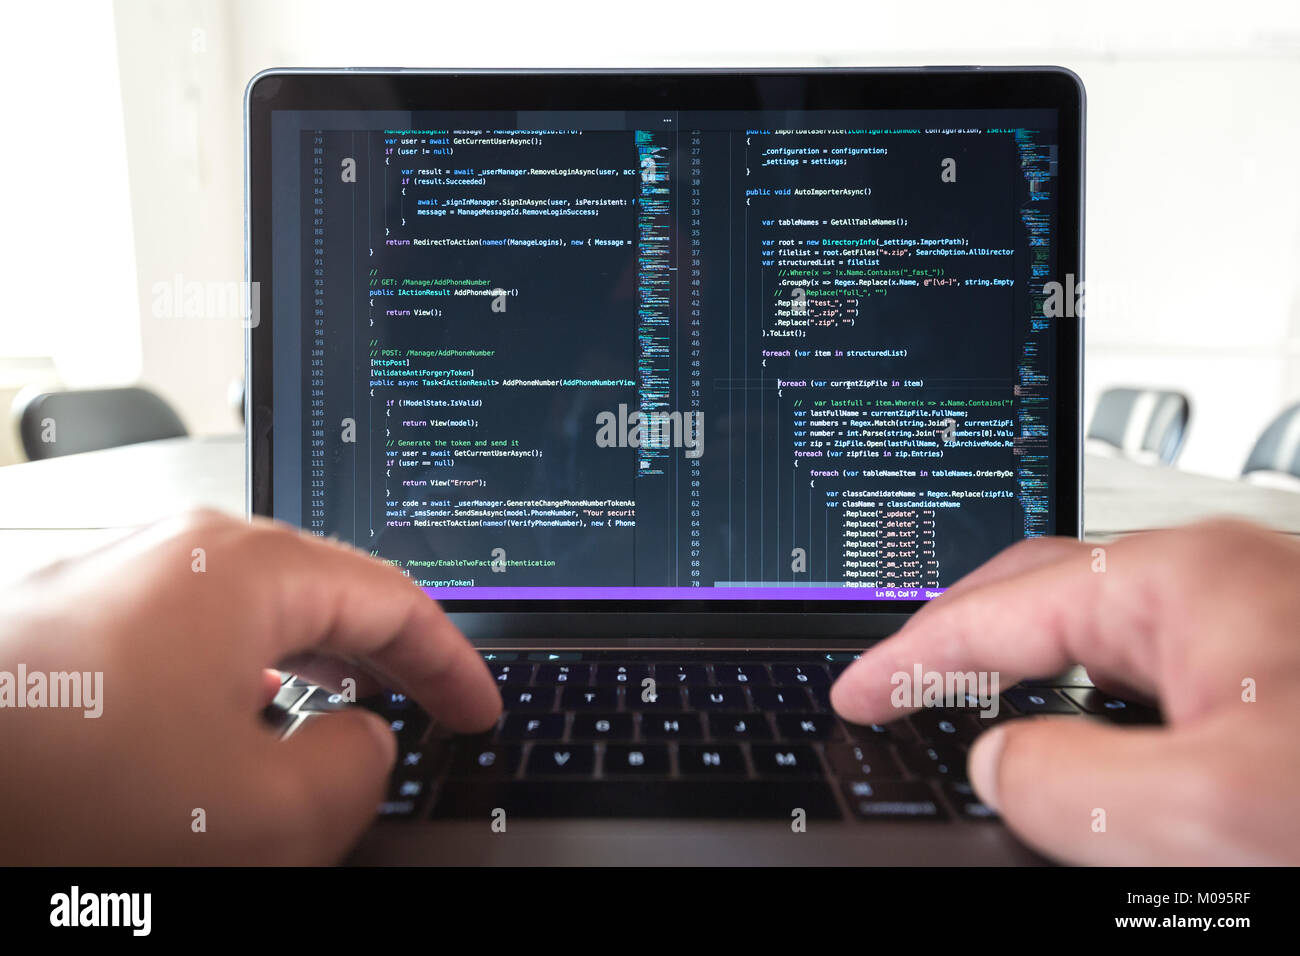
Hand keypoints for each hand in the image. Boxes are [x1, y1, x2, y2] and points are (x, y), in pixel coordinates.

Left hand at [0, 510, 500, 863]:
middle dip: (384, 660)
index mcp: (242, 567)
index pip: (393, 600)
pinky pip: (185, 637)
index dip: (451, 664)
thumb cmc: (61, 799)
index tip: (479, 710)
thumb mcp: (265, 817)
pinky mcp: (64, 619)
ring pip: (251, 615)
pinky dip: (236, 679)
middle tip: (426, 712)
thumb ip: (359, 769)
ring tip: (337, 717)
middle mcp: (176, 550)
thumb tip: (365, 741)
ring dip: (309, 670)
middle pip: (323, 593)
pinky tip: (228, 724)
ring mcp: (111, 577)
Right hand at [830, 518, 1299, 864]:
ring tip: (970, 698)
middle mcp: (1217, 581)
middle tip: (895, 685)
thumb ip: (1065, 785)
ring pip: (1097, 632)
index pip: (995, 611)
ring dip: (1026, 669)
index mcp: (1183, 580)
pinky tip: (1083, 728)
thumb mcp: (1207, 812)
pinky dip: (1086, 696)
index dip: (908, 659)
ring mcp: (1251, 621)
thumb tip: (999, 767)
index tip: (857, 695)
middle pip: (1037, 594)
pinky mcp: (1277, 671)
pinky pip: (1147, 667)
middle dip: (956, 640)